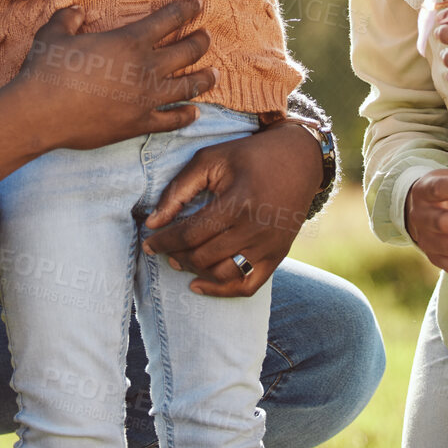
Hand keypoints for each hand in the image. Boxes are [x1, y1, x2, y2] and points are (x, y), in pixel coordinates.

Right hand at [11, 0, 215, 150]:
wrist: (40, 113)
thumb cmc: (46, 69)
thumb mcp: (54, 33)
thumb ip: (68, 18)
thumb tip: (75, 10)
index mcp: (130, 40)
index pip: (170, 18)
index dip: (188, 8)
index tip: (199, 3)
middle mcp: (146, 68)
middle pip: (188, 51)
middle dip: (202, 41)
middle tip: (207, 37)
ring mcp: (146, 99)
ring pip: (189, 87)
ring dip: (205, 78)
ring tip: (215, 74)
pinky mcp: (139, 125)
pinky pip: (172, 121)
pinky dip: (187, 116)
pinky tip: (195, 113)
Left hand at [141, 120, 321, 296]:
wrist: (299, 159)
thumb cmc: (248, 156)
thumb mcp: (210, 160)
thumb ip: (178, 190)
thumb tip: (153, 222)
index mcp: (237, 202)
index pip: (191, 233)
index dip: (164, 241)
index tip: (148, 242)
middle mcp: (254, 229)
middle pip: (204, 256)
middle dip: (176, 255)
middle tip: (164, 248)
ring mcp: (268, 246)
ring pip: (222, 274)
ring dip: (195, 271)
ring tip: (180, 260)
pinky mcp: (277, 256)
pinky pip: (247, 286)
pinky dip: (221, 291)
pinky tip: (199, 284)